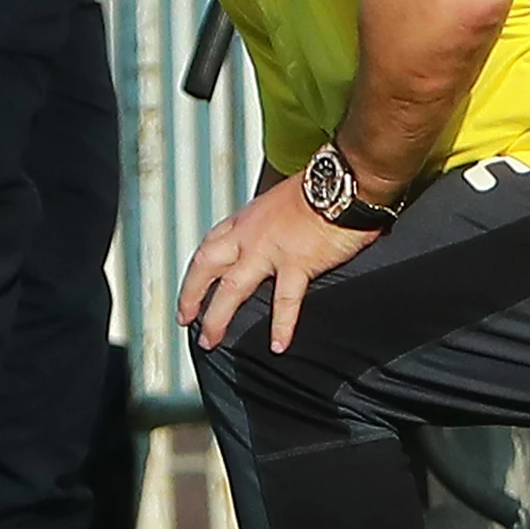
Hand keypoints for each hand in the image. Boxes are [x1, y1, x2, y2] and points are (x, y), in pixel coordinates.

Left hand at [177, 173, 377, 353]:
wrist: (343, 182)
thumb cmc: (321, 187)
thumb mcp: (283, 200)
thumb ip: (273, 223)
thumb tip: (279, 236)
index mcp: (248, 219)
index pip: (210, 245)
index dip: (197, 269)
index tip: (192, 286)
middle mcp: (250, 234)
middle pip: (207, 267)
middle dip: (191, 294)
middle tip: (185, 319)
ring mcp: (269, 250)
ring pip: (231, 288)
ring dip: (217, 317)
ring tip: (211, 341)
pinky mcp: (296, 264)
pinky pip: (285, 301)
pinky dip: (281, 325)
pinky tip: (277, 346)